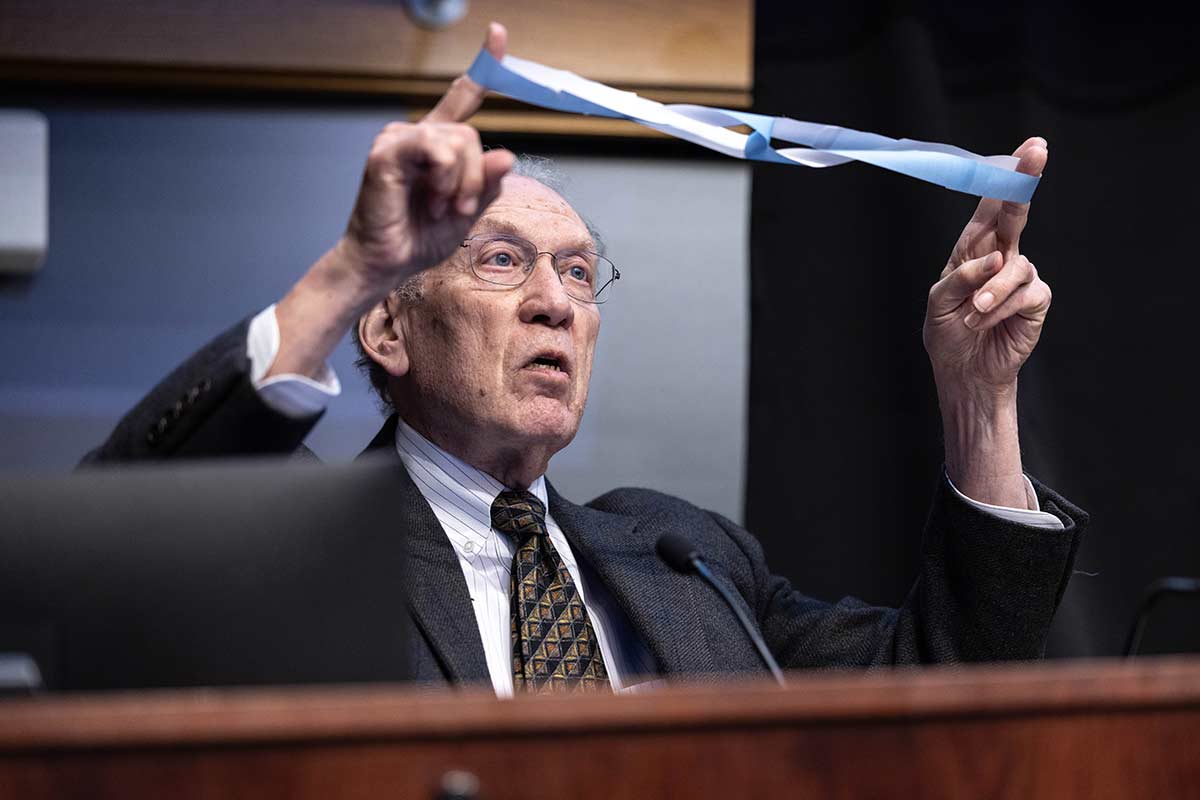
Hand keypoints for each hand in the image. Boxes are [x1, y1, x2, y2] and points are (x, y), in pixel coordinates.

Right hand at [267, 22, 513, 380]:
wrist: (388, 263)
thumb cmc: (422, 237)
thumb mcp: (469, 212)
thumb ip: (488, 183)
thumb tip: (507, 154)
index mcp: (438, 146)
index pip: (462, 97)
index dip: (484, 67)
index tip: (497, 33)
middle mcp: (418, 135)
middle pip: (471, 134)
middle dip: (476, 177)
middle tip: (460, 208)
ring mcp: (399, 139)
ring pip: (459, 140)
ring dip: (462, 183)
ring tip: (444, 208)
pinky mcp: (387, 151)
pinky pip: (435, 147)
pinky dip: (444, 176)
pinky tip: (432, 197)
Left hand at [923, 138, 1050, 393]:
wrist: (964, 371)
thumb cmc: (948, 333)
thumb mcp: (939, 302)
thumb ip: (960, 276)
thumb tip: (994, 259)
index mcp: (973, 248)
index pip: (990, 207)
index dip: (1006, 178)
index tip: (1026, 149)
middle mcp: (1001, 255)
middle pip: (1015, 214)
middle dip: (1025, 183)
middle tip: (1037, 152)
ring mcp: (1020, 276)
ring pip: (1013, 267)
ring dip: (988, 293)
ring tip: (971, 314)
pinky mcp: (1034, 300)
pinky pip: (1022, 294)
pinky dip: (998, 310)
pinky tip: (983, 322)